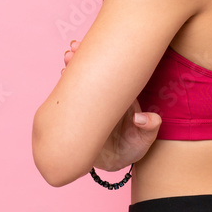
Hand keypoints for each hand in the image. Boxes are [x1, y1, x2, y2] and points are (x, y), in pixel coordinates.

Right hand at [62, 38, 161, 171]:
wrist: (115, 161)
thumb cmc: (131, 148)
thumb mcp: (144, 140)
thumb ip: (150, 128)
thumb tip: (141, 118)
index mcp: (122, 98)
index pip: (115, 76)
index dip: (106, 62)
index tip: (96, 52)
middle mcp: (107, 97)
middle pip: (95, 73)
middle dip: (84, 59)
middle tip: (72, 50)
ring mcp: (93, 104)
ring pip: (82, 81)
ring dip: (73, 68)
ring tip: (66, 58)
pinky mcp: (81, 112)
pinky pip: (73, 96)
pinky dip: (66, 86)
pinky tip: (62, 74)